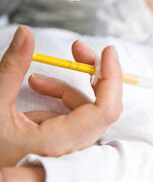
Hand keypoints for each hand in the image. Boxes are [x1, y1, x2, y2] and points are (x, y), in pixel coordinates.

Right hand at [0, 26, 122, 166]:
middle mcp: (70, 148)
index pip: (104, 110)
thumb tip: (26, 34)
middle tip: (77, 49)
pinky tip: (36, 90)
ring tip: (34, 79)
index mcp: (58, 141)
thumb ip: (11, 69)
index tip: (107, 51)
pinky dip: (60, 99)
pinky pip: (74, 116)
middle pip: (103, 107)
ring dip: (67, 87)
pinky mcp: (63, 144)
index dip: (112, 78)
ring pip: (87, 110)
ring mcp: (69, 147)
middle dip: (95, 74)